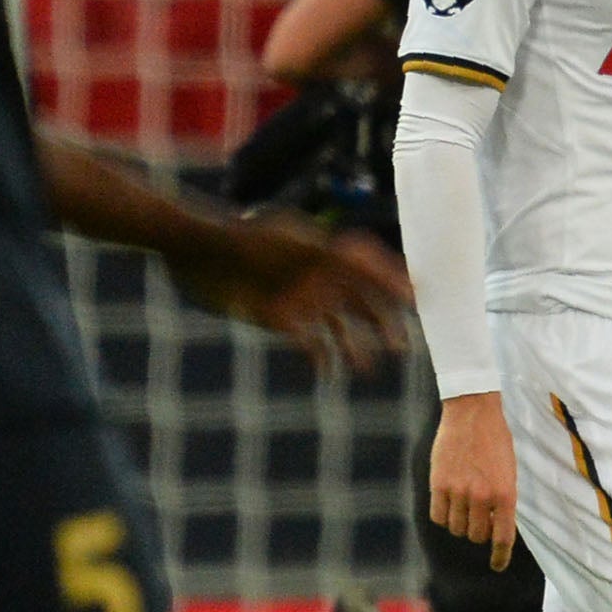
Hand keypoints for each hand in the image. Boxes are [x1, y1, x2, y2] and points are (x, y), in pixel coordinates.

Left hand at [168, 209, 409, 372]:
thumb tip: (337, 247)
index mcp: (323, 251)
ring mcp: (301, 297)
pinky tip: (328, 374)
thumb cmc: (232, 237)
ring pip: (339, 325)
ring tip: (368, 369)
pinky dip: (321, 358)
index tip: (416, 298)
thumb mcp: (268, 237)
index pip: (368, 265)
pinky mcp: (280, 318)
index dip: (393, 279)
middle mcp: (318, 275)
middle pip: (361, 299)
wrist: (195, 250)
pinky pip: (309, 341)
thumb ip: (300, 245)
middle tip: (402, 345)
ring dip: (357, 346)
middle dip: (383, 321)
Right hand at [431, 391, 518, 570]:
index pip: (502, 537)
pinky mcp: (439, 485)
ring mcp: (459, 492)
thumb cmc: (495, 440)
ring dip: (461, 522)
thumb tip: (495, 524)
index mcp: (506, 493)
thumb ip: (503, 498)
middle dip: (479, 531)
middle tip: (480, 515)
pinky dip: (443, 515)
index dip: (500, 557)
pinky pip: (438, 517)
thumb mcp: (509, 470)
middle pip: (477, 535)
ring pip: (456, 528)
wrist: (473, 412)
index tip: (497, 566)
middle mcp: (483, 497)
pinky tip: (448, 501)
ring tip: (465, 503)